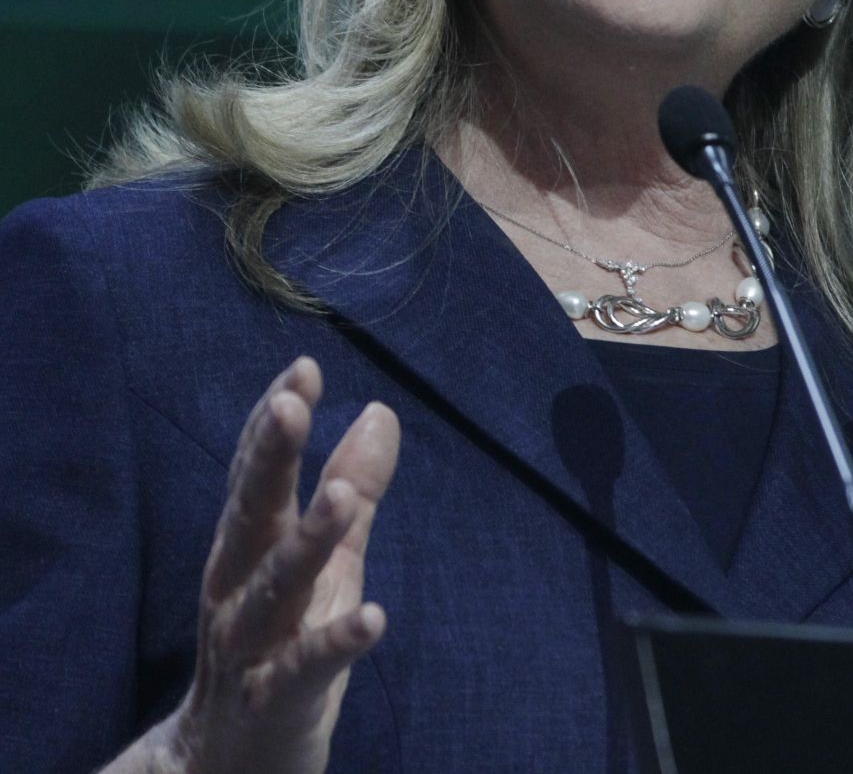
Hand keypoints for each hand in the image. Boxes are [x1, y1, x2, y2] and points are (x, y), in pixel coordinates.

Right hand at [158, 357, 400, 773]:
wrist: (224, 769)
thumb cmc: (279, 647)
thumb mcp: (324, 562)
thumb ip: (349, 488)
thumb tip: (380, 410)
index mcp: (245, 549)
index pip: (255, 474)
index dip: (274, 422)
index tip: (303, 368)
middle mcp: (235, 590)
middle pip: (251, 516)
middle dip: (270, 459)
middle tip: (293, 405)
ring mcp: (249, 648)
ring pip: (272, 588)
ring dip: (304, 541)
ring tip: (342, 496)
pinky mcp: (273, 703)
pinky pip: (303, 670)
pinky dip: (335, 643)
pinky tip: (374, 617)